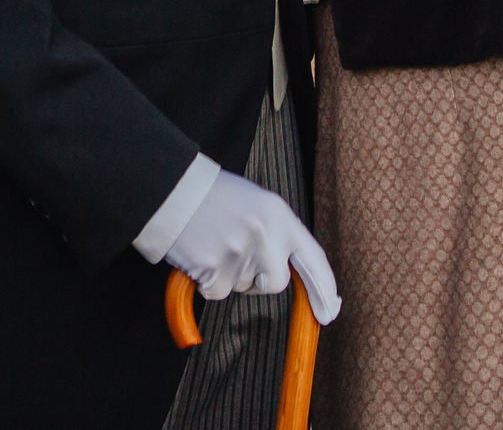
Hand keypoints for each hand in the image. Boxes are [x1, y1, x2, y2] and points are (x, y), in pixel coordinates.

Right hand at [161, 167, 340, 323]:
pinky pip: (217, 292)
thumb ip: (277, 233)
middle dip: (259, 280)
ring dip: (230, 276)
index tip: (330, 311)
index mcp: (279, 215)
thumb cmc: (214, 197)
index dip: (324, 287)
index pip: (312, 258)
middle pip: (276, 282)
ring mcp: (240, 253)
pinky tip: (200, 255)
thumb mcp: (257, 204)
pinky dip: (207, 282)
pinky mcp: (215, 270)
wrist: (172, 191)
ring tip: (214, 243)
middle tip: (236, 253)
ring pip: (243, 288)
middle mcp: (266, 235)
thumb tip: (290, 269)